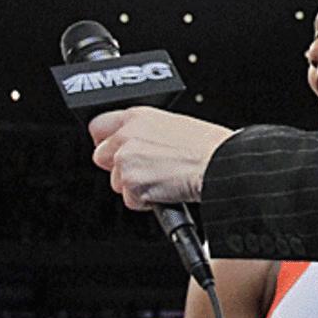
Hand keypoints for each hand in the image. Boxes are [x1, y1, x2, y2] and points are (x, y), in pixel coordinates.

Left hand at [89, 107, 231, 209]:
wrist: (219, 164)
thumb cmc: (206, 146)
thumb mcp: (171, 124)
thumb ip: (143, 132)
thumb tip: (131, 143)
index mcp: (137, 116)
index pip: (98, 126)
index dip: (106, 142)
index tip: (112, 150)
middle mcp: (126, 135)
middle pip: (101, 156)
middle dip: (118, 167)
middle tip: (144, 170)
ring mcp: (127, 159)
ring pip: (116, 181)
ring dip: (135, 186)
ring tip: (162, 178)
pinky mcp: (132, 183)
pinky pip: (129, 199)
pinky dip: (145, 201)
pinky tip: (164, 189)